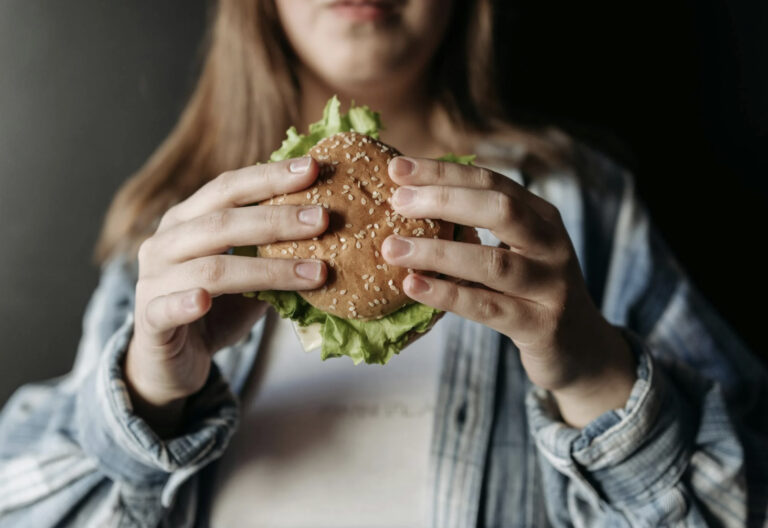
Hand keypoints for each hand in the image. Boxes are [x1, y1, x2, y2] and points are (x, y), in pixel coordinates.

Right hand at [125, 157, 328, 434]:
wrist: (172, 362)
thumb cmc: (217, 310)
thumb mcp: (251, 277)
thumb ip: (277, 253)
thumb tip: (335, 230)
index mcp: (189, 220)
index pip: (228, 188)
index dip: (268, 177)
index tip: (312, 167)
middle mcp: (166, 242)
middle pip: (221, 222)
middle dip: (276, 218)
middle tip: (323, 219)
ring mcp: (153, 281)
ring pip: (211, 268)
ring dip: (267, 270)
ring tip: (315, 273)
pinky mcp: (149, 322)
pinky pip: (165, 309)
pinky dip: (185, 303)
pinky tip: (204, 300)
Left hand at [382, 157, 634, 426]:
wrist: (580, 348)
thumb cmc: (530, 292)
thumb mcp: (516, 250)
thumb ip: (477, 227)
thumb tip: (411, 203)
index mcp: (541, 216)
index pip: (490, 182)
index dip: (444, 172)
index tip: (398, 168)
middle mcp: (551, 245)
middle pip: (499, 210)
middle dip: (443, 200)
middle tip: (396, 202)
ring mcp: (550, 286)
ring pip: (492, 262)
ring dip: (437, 251)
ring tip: (392, 248)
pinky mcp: (540, 326)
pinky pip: (487, 308)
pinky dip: (447, 294)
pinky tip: (413, 285)